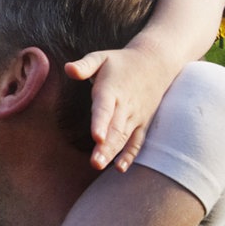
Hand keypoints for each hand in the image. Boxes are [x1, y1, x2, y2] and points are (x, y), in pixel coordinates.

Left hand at [66, 45, 169, 171]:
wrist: (156, 62)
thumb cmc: (121, 62)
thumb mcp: (101, 57)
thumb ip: (84, 65)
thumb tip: (68, 68)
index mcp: (112, 90)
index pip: (105, 108)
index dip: (101, 123)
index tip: (97, 137)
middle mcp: (125, 105)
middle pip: (115, 128)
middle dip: (105, 146)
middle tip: (94, 163)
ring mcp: (135, 116)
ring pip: (124, 137)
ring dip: (113, 153)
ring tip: (99, 166)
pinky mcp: (142, 123)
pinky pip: (137, 141)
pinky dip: (130, 154)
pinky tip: (120, 168)